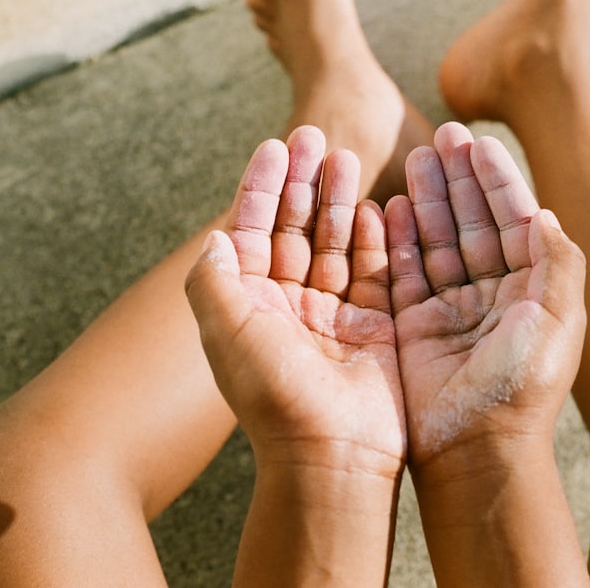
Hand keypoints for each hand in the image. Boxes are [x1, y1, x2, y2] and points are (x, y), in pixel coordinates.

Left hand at [186, 126, 403, 475]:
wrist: (332, 454)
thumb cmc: (273, 395)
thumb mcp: (227, 331)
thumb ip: (213, 279)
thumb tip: (214, 236)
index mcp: (251, 303)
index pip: (253, 230)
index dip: (260, 186)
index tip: (273, 144)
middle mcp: (290, 304)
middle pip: (296, 227)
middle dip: (302, 182)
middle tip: (314, 135)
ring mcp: (335, 313)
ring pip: (336, 242)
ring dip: (338, 199)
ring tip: (345, 156)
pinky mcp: (375, 324)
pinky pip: (376, 269)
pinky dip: (375, 236)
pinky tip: (375, 204)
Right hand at [385, 123, 586, 466]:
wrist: (475, 452)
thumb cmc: (520, 387)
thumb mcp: (557, 319)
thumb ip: (557, 261)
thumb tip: (545, 212)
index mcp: (531, 290)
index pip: (512, 220)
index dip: (496, 180)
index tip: (477, 142)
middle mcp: (491, 294)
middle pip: (471, 222)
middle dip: (458, 179)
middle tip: (440, 135)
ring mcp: (450, 310)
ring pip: (437, 240)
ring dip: (427, 198)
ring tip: (415, 157)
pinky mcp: (413, 326)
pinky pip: (404, 271)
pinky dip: (398, 238)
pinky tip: (392, 204)